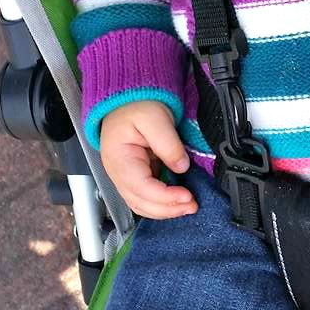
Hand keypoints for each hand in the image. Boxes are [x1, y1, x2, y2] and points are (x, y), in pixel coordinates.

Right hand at [99, 100, 197, 218]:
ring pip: (141, 205)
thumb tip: (181, 167)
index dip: (164, 196)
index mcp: (118, 157)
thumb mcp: (155, 117)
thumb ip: (168, 143)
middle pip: (140, 202)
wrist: (128, 99)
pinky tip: (177, 201)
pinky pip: (145, 198)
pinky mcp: (134, 176)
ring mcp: (124, 176)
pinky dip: (161, 204)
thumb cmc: (136, 104)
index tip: (186, 196)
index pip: (141, 187)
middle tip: (192, 205)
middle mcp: (117, 172)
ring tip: (187, 206)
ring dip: (165, 210)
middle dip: (167, 208)